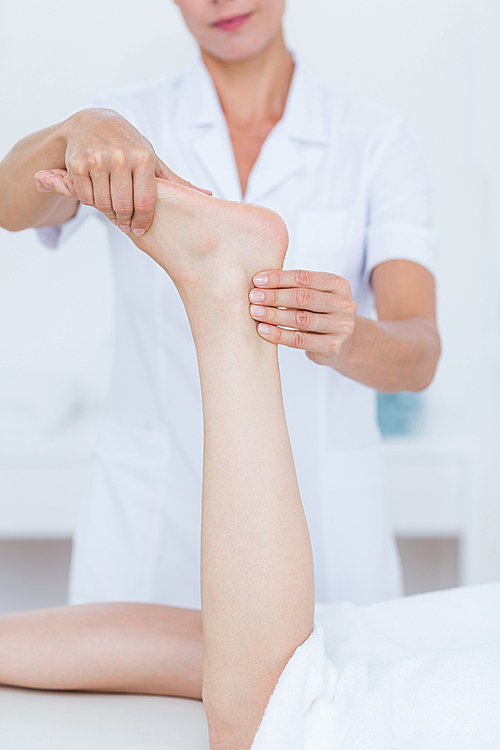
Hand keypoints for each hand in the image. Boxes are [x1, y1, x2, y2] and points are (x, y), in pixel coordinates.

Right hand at [34, 108, 209, 235]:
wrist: (93, 122)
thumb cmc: (130, 145)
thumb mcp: (153, 159)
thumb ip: (176, 181)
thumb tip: (207, 196)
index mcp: (144, 157)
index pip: (146, 203)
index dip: (143, 222)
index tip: (139, 230)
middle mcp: (121, 156)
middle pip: (124, 207)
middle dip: (124, 220)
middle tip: (124, 222)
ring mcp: (97, 159)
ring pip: (104, 204)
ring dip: (107, 212)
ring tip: (112, 207)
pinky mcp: (77, 163)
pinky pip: (85, 197)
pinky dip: (90, 201)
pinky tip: (97, 192)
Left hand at [249, 269, 356, 364]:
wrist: (342, 343)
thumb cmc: (320, 313)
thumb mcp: (315, 294)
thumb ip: (295, 287)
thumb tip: (260, 281)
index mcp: (339, 284)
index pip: (305, 278)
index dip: (279, 278)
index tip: (258, 280)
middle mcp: (344, 304)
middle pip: (304, 297)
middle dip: (275, 296)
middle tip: (254, 297)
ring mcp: (341, 327)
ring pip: (301, 319)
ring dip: (274, 315)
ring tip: (255, 312)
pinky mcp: (332, 347)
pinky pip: (299, 340)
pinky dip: (279, 335)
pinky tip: (263, 330)